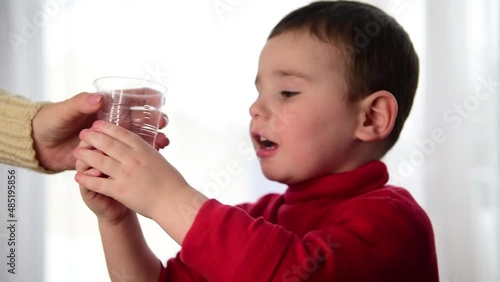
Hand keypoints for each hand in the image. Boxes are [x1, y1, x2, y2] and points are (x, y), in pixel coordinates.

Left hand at [32, 92, 168, 171]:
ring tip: (163, 142)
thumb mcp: (64, 111)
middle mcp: (110, 123)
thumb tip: (99, 98)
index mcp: (104, 108)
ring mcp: (110, 141)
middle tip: (164, 123)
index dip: (145, 97)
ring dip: (151, 139)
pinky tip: (151, 158)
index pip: (128, 99)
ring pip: (136, 138)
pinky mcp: (107, 156)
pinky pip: (126, 156)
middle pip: (138, 119)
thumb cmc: (51, 122)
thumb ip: (80, 104)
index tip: (160, 97)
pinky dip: (138, 158)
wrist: (39, 146)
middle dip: (153, 120)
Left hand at [73, 121, 188, 218]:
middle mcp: (133, 158)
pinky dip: (87, 178)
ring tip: (77, 151)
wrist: (174, 202)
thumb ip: (147, 154)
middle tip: (83, 134)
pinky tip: (78, 176)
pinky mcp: (120, 190)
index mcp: (144, 149)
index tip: (97, 124)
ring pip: (99, 160)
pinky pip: (98, 183)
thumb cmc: (172, 183)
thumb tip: (141, 148)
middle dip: (92, 137)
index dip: (107, 127)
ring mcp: (125, 174)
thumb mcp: (160, 161)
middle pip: (107, 143)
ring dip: (86, 155)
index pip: (122, 133)